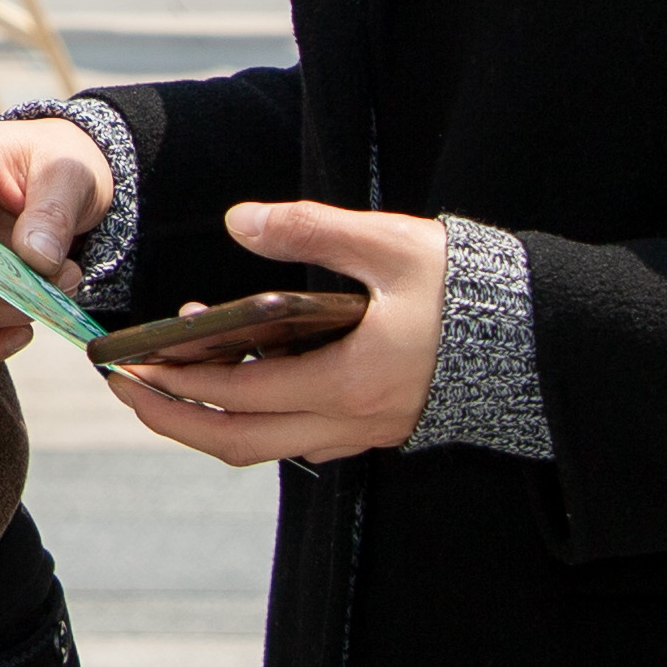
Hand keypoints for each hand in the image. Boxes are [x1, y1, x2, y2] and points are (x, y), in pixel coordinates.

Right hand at [0, 116, 116, 365]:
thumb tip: (35, 259)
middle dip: (6, 291)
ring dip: (8, 314)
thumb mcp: (67, 173)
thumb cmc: (61, 164)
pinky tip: (24, 330)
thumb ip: (52, 212)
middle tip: (64, 279)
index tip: (32, 268)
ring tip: (60, 289)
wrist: (68, 184)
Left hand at [104, 200, 451, 466]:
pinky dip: (253, 414)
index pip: (240, 393)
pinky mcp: (375, 426)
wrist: (542, 337)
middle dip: (173, 418)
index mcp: (348, 381)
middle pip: (240, 441)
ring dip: (210, 418)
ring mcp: (365, 431)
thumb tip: (240, 221)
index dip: (177, 382)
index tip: (127, 365)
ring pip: (267, 444)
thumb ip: (310, 231)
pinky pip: (297, 435)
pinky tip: (235, 369)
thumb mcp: (388, 245)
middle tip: (124, 388)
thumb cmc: (467, 288)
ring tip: (165, 377)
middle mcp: (352, 420)